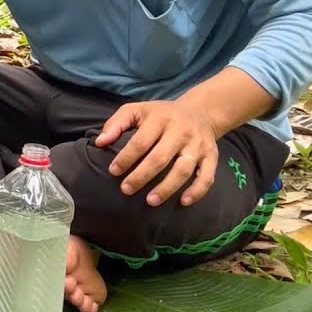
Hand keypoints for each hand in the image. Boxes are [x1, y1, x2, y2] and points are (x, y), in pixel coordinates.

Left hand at [96, 100, 217, 206]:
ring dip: (167, 188)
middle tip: (126, 190)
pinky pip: (207, 176)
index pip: (141, 142)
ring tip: (150, 201)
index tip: (113, 171)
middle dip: (142, 176)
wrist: (201, 111)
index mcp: (160, 119)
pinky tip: (183, 201)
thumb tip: (99, 142)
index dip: (126, 158)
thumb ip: (116, 123)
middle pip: (160, 158)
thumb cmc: (161, 114)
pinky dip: (197, 191)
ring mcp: (198, 145)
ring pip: (183, 170)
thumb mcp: (137, 110)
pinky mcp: (212, 156)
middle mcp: (180, 132)